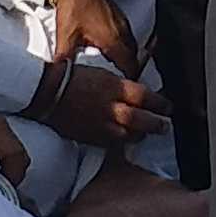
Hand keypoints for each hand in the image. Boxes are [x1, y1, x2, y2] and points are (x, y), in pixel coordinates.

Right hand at [39, 54, 163, 146]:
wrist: (48, 92)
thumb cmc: (74, 77)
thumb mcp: (103, 73)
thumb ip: (121, 85)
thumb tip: (136, 91)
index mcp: (115, 87)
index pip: (145, 97)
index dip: (160, 103)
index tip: (167, 106)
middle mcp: (111, 107)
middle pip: (141, 119)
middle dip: (156, 124)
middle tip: (165, 126)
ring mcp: (100, 124)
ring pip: (127, 134)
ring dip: (140, 135)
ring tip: (146, 135)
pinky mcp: (89, 136)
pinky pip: (110, 142)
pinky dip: (121, 142)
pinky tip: (125, 141)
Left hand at [46, 0, 141, 72]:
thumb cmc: (74, 6)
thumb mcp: (66, 35)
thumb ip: (65, 58)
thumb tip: (59, 76)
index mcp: (113, 41)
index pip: (129, 66)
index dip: (128, 79)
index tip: (123, 87)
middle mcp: (122, 32)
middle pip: (132, 57)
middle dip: (128, 70)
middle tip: (118, 81)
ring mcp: (122, 22)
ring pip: (130, 46)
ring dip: (126, 57)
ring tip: (114, 68)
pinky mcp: (118, 14)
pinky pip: (126, 35)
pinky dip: (122, 45)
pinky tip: (110, 48)